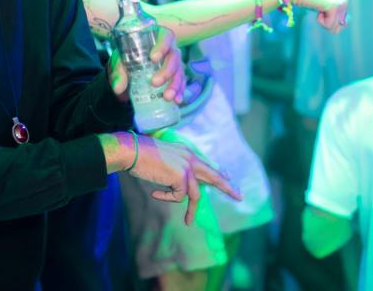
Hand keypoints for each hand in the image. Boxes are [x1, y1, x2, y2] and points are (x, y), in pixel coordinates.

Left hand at [108, 27, 184, 102]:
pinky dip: (180, 92)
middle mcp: (170, 49)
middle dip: (166, 71)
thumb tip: (118, 88)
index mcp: (158, 37)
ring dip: (175, 85)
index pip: (165, 37)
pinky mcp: (177, 74)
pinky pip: (182, 82)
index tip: (153, 58)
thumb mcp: (121, 58)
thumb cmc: (128, 54)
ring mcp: (175, 62)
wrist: (132, 61)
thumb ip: (119, 71)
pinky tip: (177, 100)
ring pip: (179, 71)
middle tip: (155, 82)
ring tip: (167, 97)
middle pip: (174, 57)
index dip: (162, 46)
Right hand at [126, 133, 240, 224]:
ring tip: (188, 222)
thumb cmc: (141, 155)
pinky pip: (178, 197)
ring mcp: (187, 167)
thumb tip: (182, 183)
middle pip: (213, 176)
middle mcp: (190, 158)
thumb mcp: (164, 159)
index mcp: (186, 152)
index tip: (227, 177)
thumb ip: (176, 166)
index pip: (206, 165)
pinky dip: (166, 197)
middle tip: (240, 197)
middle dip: (227, 187)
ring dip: (191, 210)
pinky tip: (155, 193)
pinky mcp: (182, 177)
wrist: (133, 151)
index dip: (217, 172)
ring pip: (196, 194)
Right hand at [284, 0, 348, 32]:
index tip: (321, 10)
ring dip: (323, 21)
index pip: (343, 23)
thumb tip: (346, 25)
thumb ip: (336, 15)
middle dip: (328, 22)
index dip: (330, 21)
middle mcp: (345, 1)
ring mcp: (340, 3)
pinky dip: (320, 20)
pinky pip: (328, 25)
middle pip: (340, 26)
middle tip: (320, 10)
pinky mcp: (334, 7)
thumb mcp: (324, 7)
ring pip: (334, 27)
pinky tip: (317, 8)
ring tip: (318, 8)